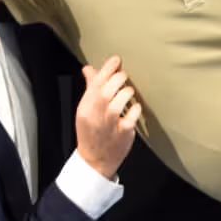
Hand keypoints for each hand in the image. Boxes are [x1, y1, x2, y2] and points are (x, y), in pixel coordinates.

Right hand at [74, 56, 141, 178]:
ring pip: (122, 99)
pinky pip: (133, 113)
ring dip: (127, 92)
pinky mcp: (124, 132)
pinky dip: (135, 108)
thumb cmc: (91, 132)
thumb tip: (89, 68)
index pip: (95, 82)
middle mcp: (96, 114)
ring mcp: (111, 124)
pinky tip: (134, 108)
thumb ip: (90, 88)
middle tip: (124, 76)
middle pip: (109, 88)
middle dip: (119, 78)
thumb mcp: (85, 110)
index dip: (107, 68)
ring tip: (128, 92)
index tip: (116, 59)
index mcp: (85, 107)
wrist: (95, 160)